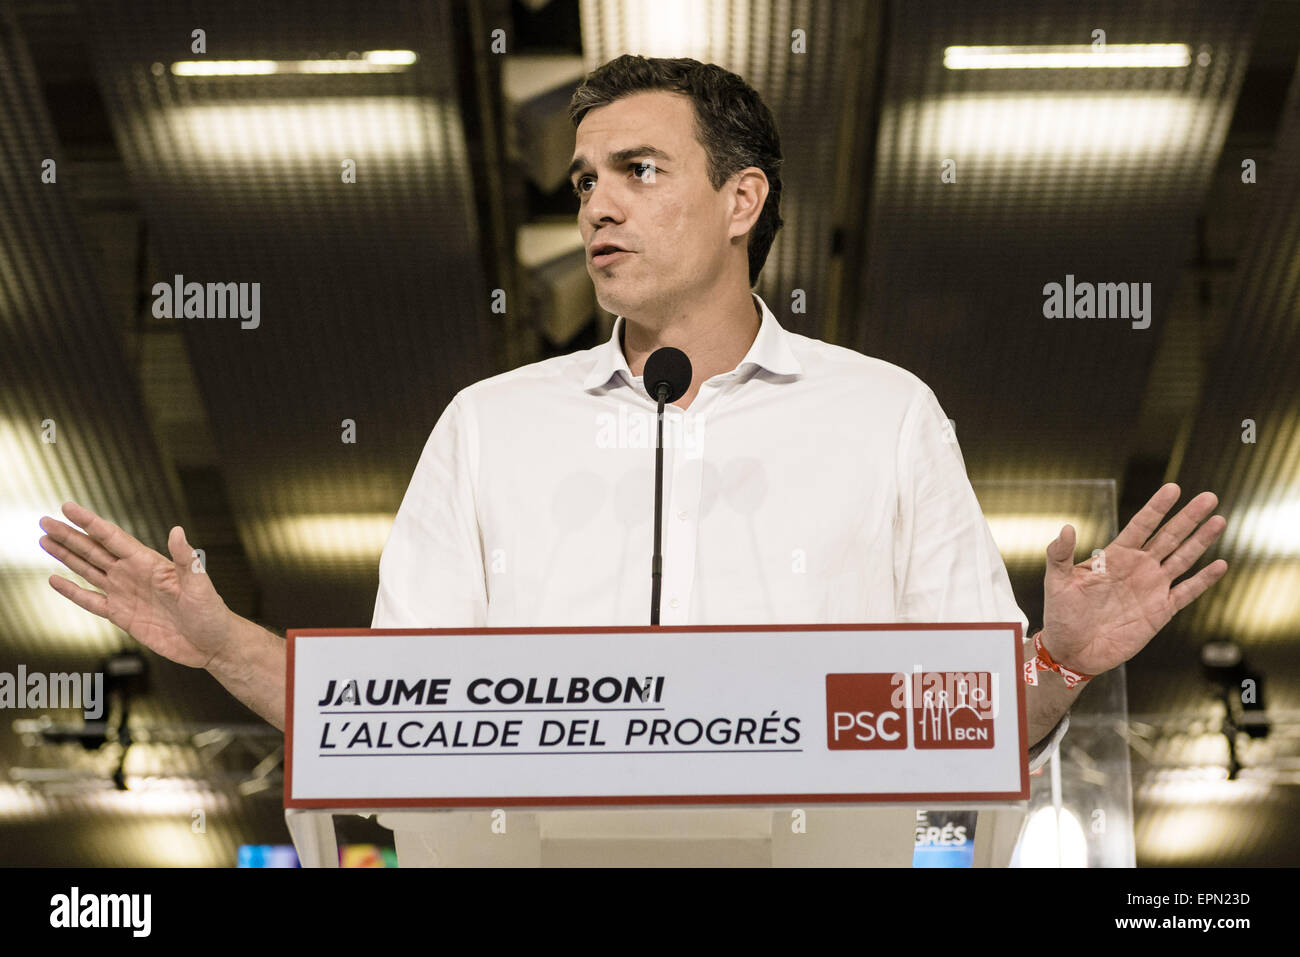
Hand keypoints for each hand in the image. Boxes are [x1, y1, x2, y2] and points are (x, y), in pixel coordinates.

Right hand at [39, 502, 232, 669]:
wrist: (211, 644)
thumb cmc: (211, 613)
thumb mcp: (200, 585)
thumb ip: (185, 559)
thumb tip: (177, 531)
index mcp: (149, 563)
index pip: (113, 538)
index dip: (90, 522)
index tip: (68, 507)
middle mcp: (134, 575)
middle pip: (94, 550)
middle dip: (69, 536)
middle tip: (45, 521)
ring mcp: (126, 594)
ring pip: (89, 570)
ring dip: (67, 557)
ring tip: (45, 541)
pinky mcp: (123, 616)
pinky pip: (92, 601)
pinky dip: (73, 592)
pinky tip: (57, 581)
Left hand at [1040, 483, 1227, 676]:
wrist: (1073, 651)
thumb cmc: (1061, 615)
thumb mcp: (1057, 582)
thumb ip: (1060, 554)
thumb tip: (1067, 527)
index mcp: (1114, 556)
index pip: (1140, 526)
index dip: (1157, 507)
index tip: (1173, 488)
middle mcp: (1137, 568)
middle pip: (1168, 537)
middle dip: (1188, 517)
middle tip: (1208, 497)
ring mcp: (1151, 588)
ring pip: (1182, 558)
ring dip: (1201, 541)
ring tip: (1219, 520)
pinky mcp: (1161, 611)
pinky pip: (1187, 592)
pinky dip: (1203, 579)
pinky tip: (1220, 565)